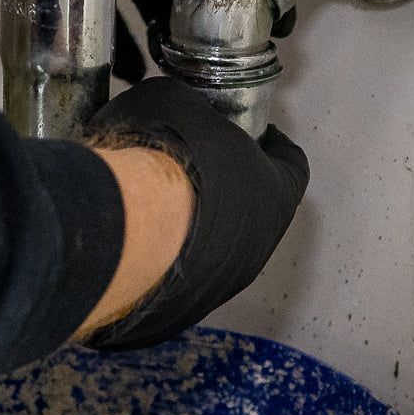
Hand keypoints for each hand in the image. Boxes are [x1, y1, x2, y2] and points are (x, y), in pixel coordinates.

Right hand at [78, 78, 307, 348]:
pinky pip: (169, 283)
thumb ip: (183, 104)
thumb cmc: (164, 158)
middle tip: (188, 165)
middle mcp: (257, 249)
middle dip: (225, 189)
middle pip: (253, 212)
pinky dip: (154, 264)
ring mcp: (217, 288)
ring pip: (212, 254)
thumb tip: (168, 106)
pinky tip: (124, 243)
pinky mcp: (172, 315)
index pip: (292, 164)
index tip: (250, 132)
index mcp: (275, 193)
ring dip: (189, 232)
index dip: (270, 144)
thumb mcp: (172, 99)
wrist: (121, 230)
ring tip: (148, 207)